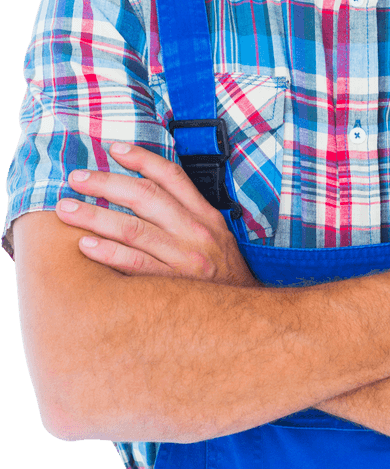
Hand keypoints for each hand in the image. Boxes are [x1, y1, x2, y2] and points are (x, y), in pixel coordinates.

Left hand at [56, 142, 262, 286]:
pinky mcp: (173, 285)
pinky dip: (108, 253)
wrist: (243, 319)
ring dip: (95, 216)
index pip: (172, 176)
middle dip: (106, 183)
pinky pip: (134, 264)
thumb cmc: (222, 276)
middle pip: (145, 197)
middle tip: (77, 179)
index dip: (142, 158)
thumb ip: (187, 215)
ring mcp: (185, 258)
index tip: (114, 149)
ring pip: (133, 229)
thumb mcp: (216, 237)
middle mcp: (196, 232)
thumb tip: (144, 195)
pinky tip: (85, 245)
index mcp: (206, 215)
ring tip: (67, 209)